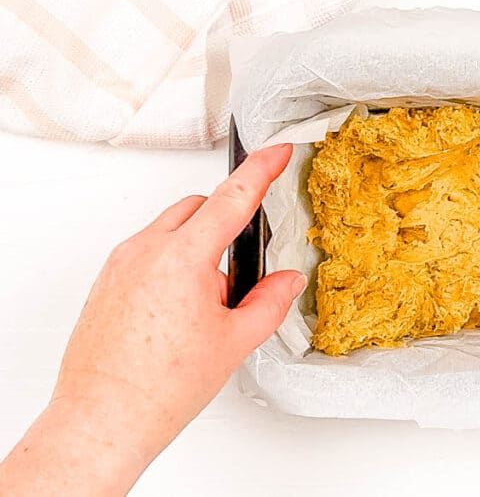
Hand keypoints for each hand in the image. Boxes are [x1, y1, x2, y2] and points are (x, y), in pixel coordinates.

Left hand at [0, 144, 302, 495]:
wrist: (104, 418)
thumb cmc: (160, 386)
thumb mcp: (235, 341)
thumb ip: (270, 302)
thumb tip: (286, 281)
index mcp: (183, 258)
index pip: (232, 198)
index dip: (261, 169)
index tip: (277, 151)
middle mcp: (146, 251)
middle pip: (199, 207)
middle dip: (226, 224)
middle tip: (241, 271)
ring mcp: (121, 264)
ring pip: (171, 229)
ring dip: (198, 247)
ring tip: (206, 305)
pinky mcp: (107, 280)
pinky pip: (148, 251)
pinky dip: (171, 264)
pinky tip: (179, 313)